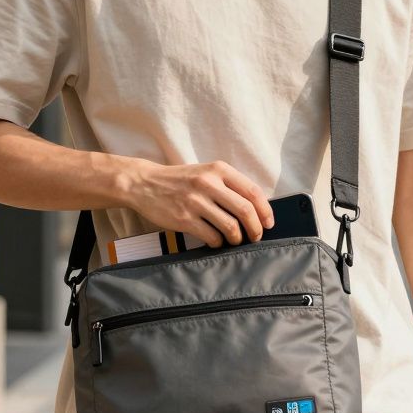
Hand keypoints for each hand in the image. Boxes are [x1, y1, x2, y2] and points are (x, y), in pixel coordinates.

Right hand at [123, 160, 273, 247]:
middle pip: (245, 211)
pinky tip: (215, 241)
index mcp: (218, 170)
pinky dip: (218, 243)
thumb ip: (228, 185)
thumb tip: (255, 210)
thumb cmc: (180, 180)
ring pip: (231, 226)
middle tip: (255, 237)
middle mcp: (208, 183)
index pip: (252, 192)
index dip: (265, 211)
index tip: (268, 223)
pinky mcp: (184, 218)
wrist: (144, 183)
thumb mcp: (205, 173)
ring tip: (234, 240)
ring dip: (237, 238)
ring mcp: (196, 202)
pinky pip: (211, 236)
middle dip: (255, 229)